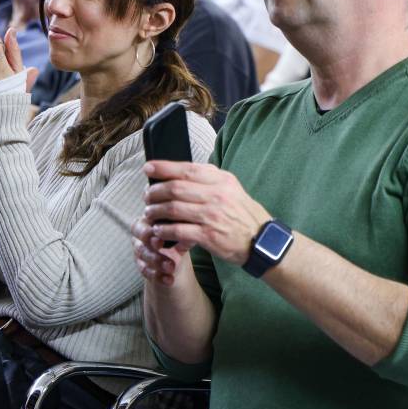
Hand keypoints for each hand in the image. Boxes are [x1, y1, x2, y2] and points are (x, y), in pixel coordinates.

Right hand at [131, 217, 193, 285]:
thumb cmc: (181, 234)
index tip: (161, 238)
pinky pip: (146, 271)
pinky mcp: (142, 265)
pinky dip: (158, 277)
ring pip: (142, 255)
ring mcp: (140, 250)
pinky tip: (169, 280)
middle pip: (140, 238)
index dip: (150, 230)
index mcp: (149, 220)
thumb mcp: (184, 227)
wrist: (178, 255)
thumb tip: (192, 222)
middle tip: (160, 246)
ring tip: (171, 267)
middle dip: (150, 244)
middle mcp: (141, 233)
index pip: (144, 223)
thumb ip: (184, 224)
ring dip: (156, 262)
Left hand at [141, 160, 268, 265]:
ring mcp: (212, 216)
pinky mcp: (209, 236)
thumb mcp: (231, 188)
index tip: (148, 167)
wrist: (261, 241)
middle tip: (146, 195)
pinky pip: (179, 230)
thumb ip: (208, 179)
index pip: (187, 169)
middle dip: (155, 191)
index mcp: (221, 180)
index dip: (164, 167)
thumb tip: (180, 172)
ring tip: (149, 213)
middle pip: (176, 188)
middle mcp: (217, 195)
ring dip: (156, 210)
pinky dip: (164, 230)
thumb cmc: (242, 213)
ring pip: (174, 208)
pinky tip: (158, 230)